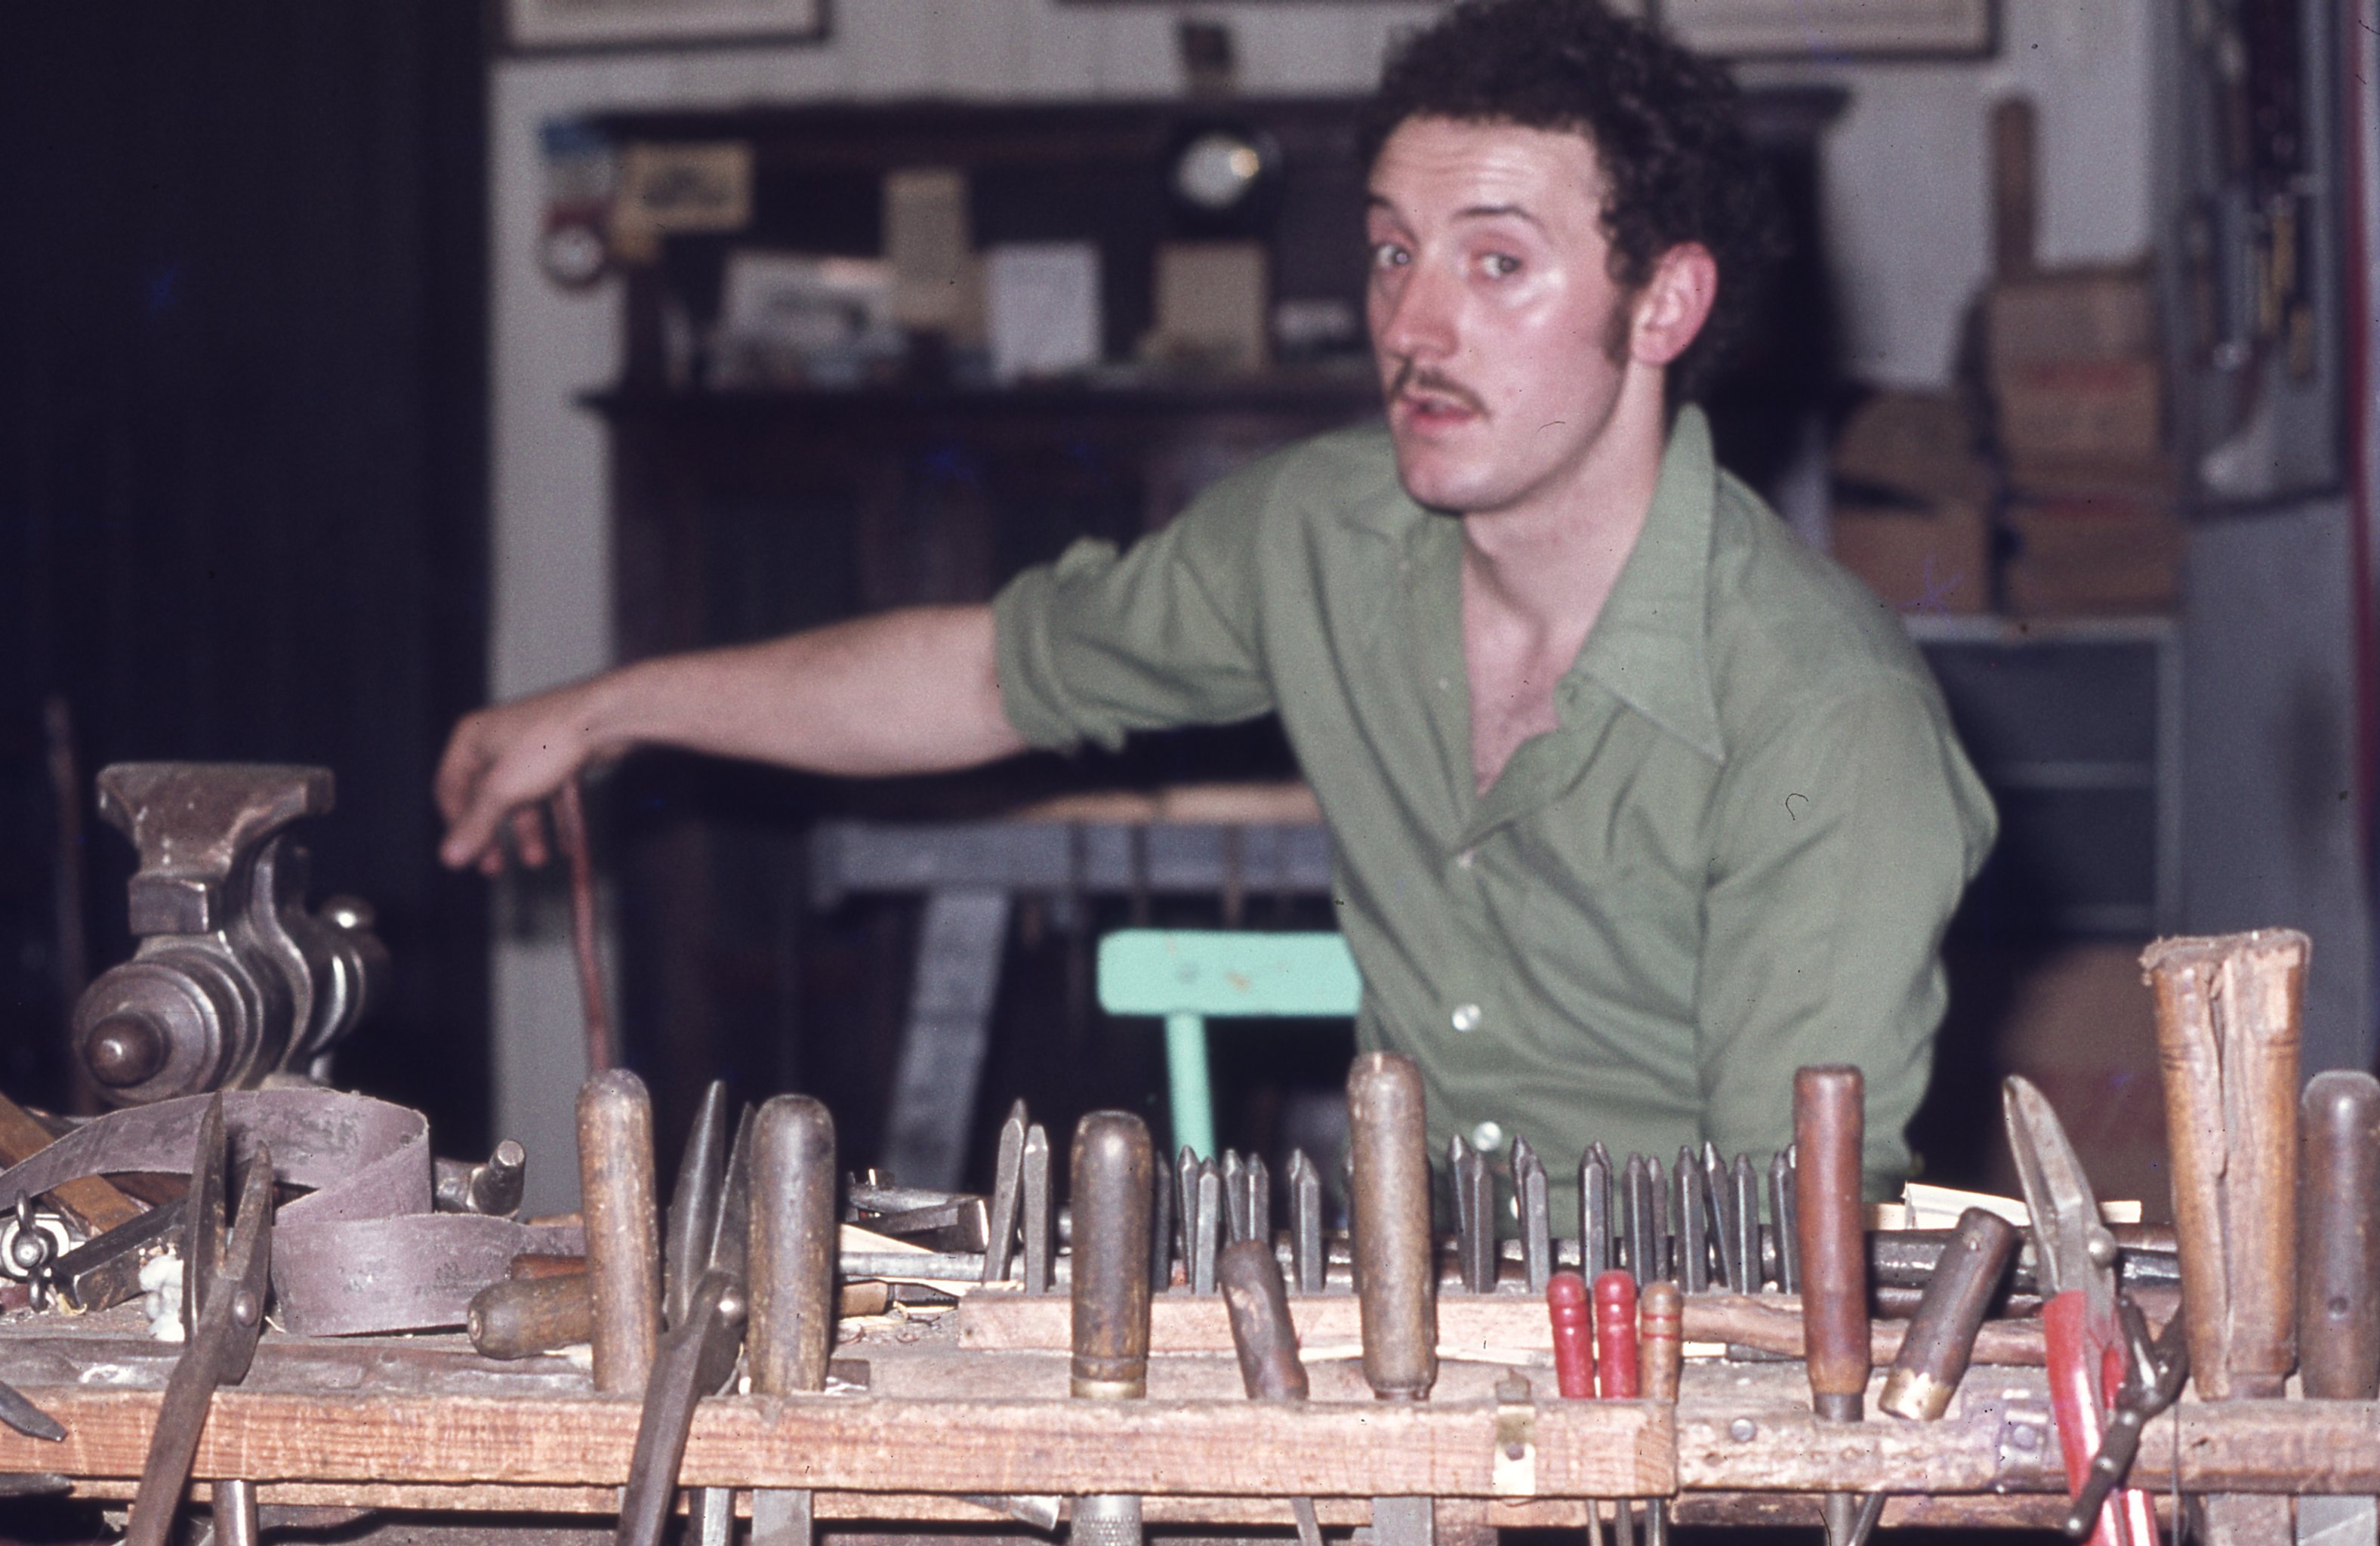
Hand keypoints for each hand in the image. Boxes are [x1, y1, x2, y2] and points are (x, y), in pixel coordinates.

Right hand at [434, 676, 624, 874]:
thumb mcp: (503, 790)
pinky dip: (555, 819)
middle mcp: (496, 739)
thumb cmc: (549, 741)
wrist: (605, 718)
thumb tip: (450, 857)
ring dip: (528, 832)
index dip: (457, 825)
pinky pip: (550, 793)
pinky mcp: (559, 754)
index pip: (449, 789)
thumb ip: (476, 825)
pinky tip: (565, 846)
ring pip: (521, 797)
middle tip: (495, 866)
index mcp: (470, 739)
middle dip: (493, 834)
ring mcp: (529, 746)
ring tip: (537, 860)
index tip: (468, 853)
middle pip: (486, 797)